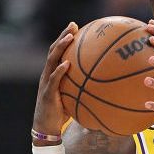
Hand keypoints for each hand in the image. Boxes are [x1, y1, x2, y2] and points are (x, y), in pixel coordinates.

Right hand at [32, 22, 76, 141]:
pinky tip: (67, 64)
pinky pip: (53, 79)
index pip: (58, 51)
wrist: (47, 128)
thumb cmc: (62, 113)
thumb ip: (84, 88)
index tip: (75, 26)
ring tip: (70, 38)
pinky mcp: (47, 93)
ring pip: (51, 60)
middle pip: (54, 50)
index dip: (65, 38)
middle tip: (73, 25)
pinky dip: (60, 71)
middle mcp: (48, 74)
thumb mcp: (74, 97)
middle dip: (63, 36)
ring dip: (60, 47)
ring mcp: (46, 82)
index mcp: (54, 73)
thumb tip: (106, 85)